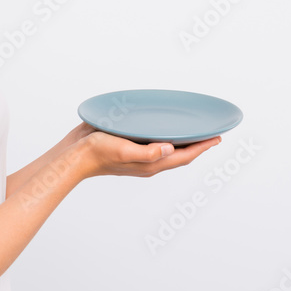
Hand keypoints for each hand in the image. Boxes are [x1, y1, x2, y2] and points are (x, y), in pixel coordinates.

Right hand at [70, 122, 221, 179]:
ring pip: (169, 149)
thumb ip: (147, 152)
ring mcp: (139, 155)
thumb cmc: (96, 154)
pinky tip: (164, 127)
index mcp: (151, 164)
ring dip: (183, 141)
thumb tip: (170, 148)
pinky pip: (155, 142)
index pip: (184, 156)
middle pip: (180, 154)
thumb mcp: (123, 151)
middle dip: (198, 145)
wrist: (72, 157)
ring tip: (196, 132)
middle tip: (213, 134)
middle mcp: (148, 161)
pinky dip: (166, 136)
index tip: (218, 137)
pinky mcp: (129, 147)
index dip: (203, 147)